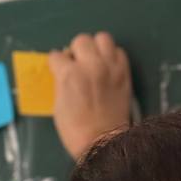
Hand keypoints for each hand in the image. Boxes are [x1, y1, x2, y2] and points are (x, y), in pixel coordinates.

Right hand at [49, 32, 131, 158]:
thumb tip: (63, 70)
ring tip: (94, 60)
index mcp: (69, 75)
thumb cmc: (75, 130)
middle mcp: (90, 65)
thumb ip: (61, 82)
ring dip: (96, 47)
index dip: (56, 63)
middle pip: (81, 40)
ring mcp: (110, 67)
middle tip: (76, 63)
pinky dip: (112, 56)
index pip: (57, 56)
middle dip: (76, 51)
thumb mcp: (58, 105)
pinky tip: (107, 67)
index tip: (58, 69)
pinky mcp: (124, 72)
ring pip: (103, 38)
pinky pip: (119, 52)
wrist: (103, 141)